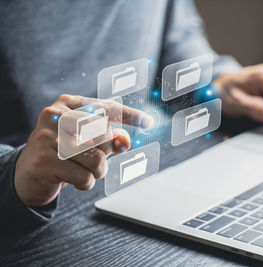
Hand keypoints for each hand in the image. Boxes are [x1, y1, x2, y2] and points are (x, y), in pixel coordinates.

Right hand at [14, 94, 153, 206]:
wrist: (27, 173)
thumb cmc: (64, 153)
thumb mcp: (88, 142)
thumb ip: (110, 138)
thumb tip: (125, 140)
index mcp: (68, 105)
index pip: (106, 107)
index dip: (130, 115)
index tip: (149, 122)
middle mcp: (55, 116)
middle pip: (104, 134)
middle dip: (107, 151)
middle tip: (94, 158)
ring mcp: (46, 138)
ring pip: (96, 159)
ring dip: (97, 171)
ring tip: (84, 170)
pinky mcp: (43, 161)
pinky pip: (84, 177)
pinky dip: (85, 183)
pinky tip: (70, 178)